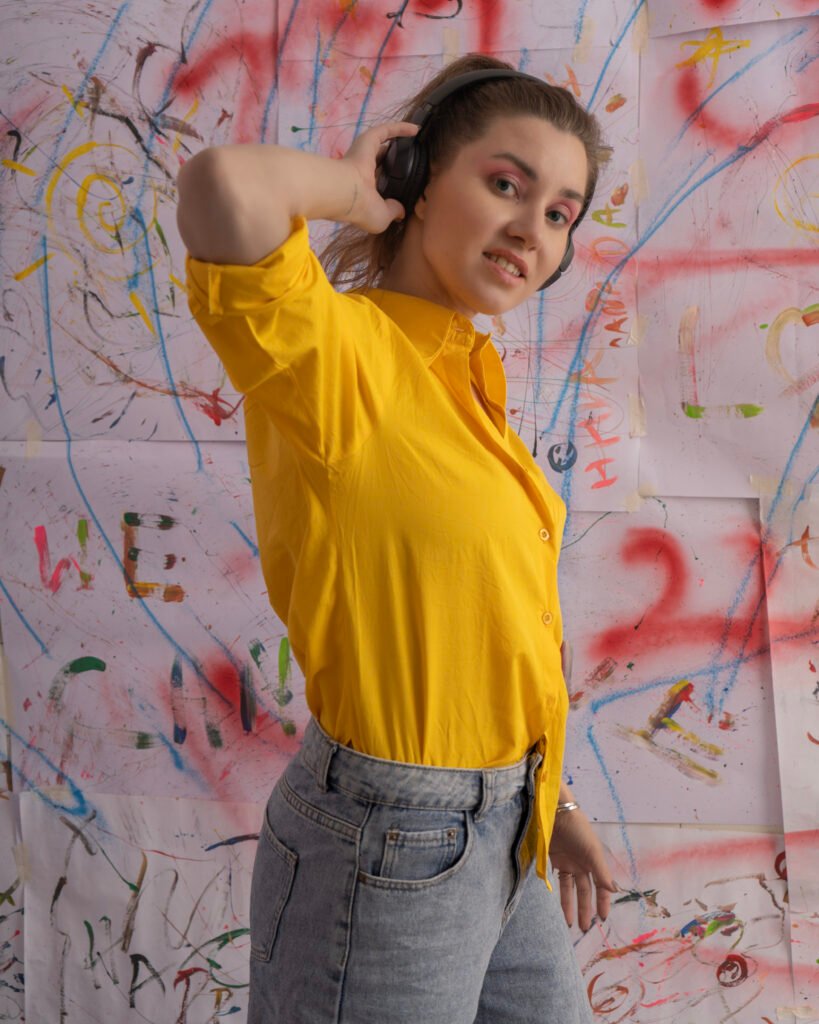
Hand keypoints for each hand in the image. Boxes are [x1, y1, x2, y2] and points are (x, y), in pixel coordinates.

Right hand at [340, 121, 419, 233]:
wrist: (346, 193)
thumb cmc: (362, 209)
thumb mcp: (382, 217)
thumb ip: (393, 212)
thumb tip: (401, 212)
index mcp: (365, 190)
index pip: (379, 183)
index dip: (391, 182)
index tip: (406, 183)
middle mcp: (363, 171)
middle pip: (382, 162)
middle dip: (395, 161)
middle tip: (415, 161)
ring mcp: (364, 154)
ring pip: (384, 144)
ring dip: (399, 141)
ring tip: (417, 140)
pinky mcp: (368, 140)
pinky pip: (387, 130)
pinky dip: (401, 128)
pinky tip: (417, 129)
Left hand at [549, 805, 616, 930]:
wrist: (555, 812)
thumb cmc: (577, 829)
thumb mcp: (592, 851)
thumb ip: (601, 872)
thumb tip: (615, 891)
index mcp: (594, 861)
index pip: (600, 887)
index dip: (602, 902)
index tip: (602, 919)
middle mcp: (582, 864)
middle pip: (585, 891)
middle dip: (585, 909)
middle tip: (584, 928)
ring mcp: (567, 862)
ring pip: (570, 889)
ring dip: (570, 905)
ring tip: (570, 923)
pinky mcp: (553, 859)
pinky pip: (558, 880)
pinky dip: (559, 893)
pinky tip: (557, 905)